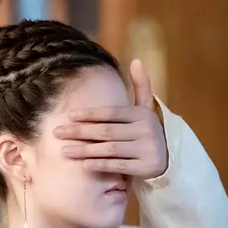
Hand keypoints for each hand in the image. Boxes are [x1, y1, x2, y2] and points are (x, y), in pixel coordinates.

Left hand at [54, 59, 167, 178]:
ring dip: (85, 150)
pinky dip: (101, 165)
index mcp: (142, 114)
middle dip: (80, 132)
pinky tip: (84, 164)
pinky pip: (119, 166)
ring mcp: (146, 149)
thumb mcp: (146, 109)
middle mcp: (145, 130)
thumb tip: (136, 60)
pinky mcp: (145, 167)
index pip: (111, 113)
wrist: (169, 159)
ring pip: (110, 149)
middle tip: (58, 133)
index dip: (89, 114)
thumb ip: (140, 86)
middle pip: (106, 131)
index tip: (69, 116)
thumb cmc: (147, 132)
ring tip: (65, 151)